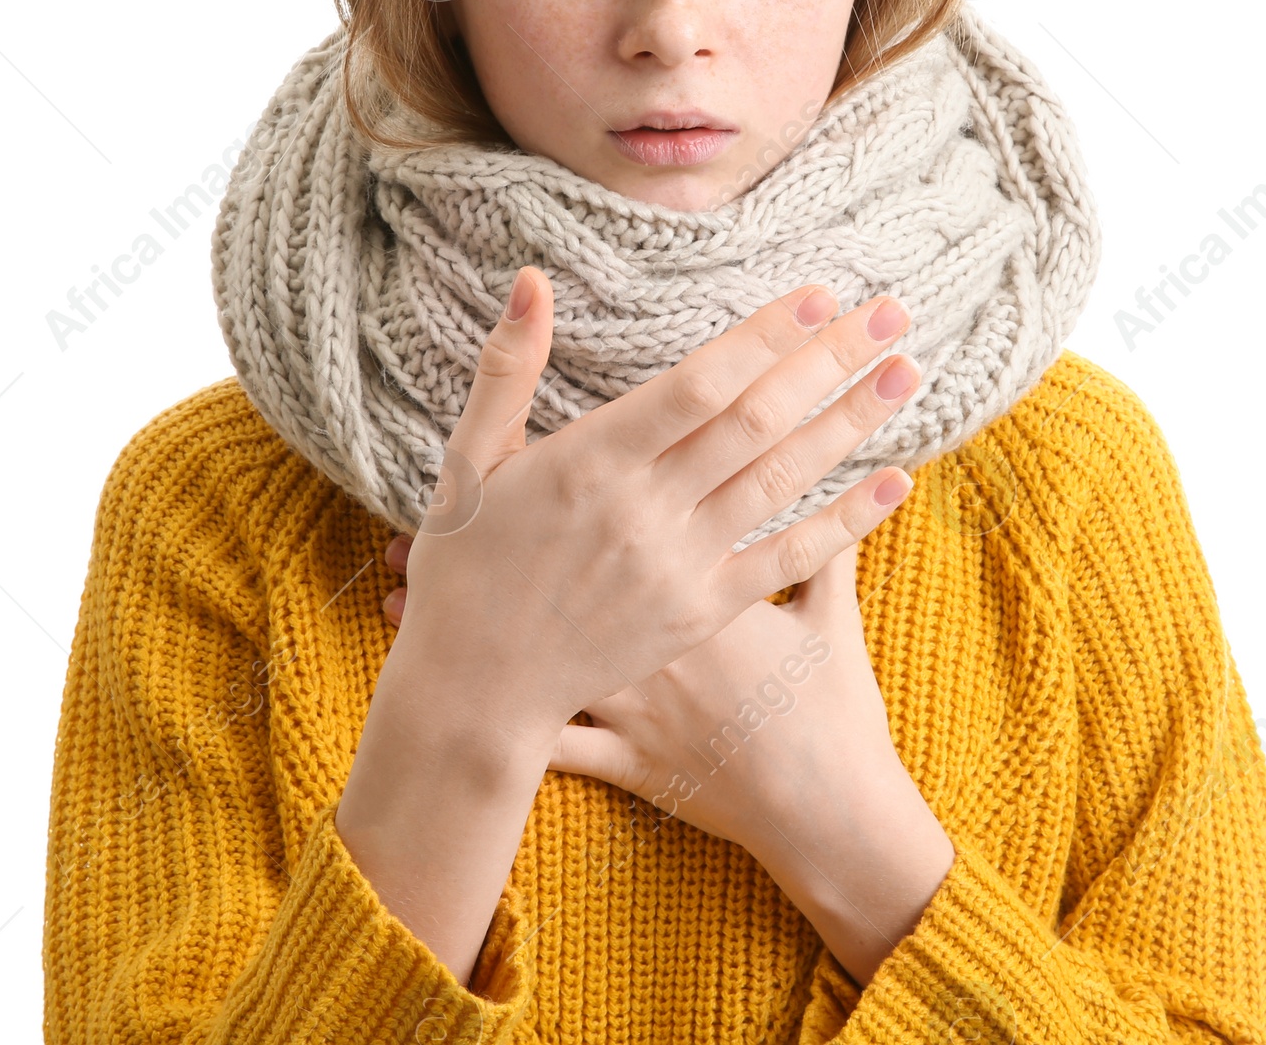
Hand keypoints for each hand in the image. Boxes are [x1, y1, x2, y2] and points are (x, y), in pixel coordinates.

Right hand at [382, 266, 922, 761]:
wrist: (476, 690)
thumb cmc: (466, 564)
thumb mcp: (469, 460)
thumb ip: (508, 367)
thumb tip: (532, 278)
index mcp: (592, 461)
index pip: (700, 383)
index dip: (766, 336)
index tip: (821, 294)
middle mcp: (646, 511)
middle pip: (759, 420)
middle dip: (832, 361)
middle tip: (893, 312)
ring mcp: (681, 566)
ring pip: (784, 481)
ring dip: (852, 422)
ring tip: (908, 372)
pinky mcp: (703, 612)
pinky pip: (787, 559)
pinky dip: (846, 522)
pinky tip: (896, 480)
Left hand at [383, 533, 956, 987]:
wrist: (829, 812)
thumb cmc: (832, 708)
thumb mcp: (831, 615)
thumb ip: (826, 547)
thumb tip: (866, 485)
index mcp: (696, 582)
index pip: (620, 519)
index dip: (564, 484)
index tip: (511, 452)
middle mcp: (649, 636)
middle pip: (555, 577)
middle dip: (490, 542)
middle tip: (420, 514)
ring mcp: (633, 702)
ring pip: (529, 656)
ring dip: (465, 630)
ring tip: (400, 591)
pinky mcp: (626, 759)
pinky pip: (548, 742)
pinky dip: (490, 721)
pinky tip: (436, 703)